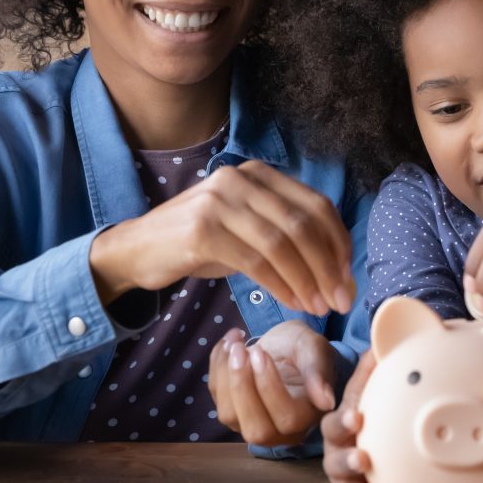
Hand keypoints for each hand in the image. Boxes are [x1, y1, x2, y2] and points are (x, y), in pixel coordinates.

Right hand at [88, 160, 353, 315]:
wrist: (135, 249)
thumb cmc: (199, 244)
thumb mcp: (247, 231)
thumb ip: (287, 238)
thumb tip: (337, 272)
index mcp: (258, 174)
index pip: (316, 205)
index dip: (338, 243)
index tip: (347, 277)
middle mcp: (241, 179)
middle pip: (303, 224)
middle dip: (329, 266)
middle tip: (340, 300)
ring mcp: (220, 201)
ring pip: (283, 243)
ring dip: (307, 280)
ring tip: (319, 307)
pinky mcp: (203, 230)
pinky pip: (256, 261)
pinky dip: (281, 285)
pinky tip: (292, 303)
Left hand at [208, 322, 339, 446]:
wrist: (285, 347)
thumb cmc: (303, 349)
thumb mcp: (314, 349)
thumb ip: (318, 372)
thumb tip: (326, 401)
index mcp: (307, 416)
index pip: (287, 418)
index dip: (269, 387)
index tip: (260, 352)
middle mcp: (280, 430)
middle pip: (256, 429)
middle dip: (242, 387)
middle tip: (240, 350)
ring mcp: (251, 424)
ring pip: (229, 416)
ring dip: (225, 376)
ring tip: (235, 343)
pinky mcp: (231, 411)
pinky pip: (216, 396)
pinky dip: (216, 367)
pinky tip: (228, 343)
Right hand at [320, 349, 384, 482]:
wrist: (368, 436)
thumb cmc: (370, 410)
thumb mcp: (370, 389)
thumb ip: (372, 369)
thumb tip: (380, 342)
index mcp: (341, 428)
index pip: (335, 423)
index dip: (343, 420)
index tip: (357, 417)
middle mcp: (338, 456)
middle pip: (335, 462)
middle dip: (348, 462)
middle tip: (364, 459)